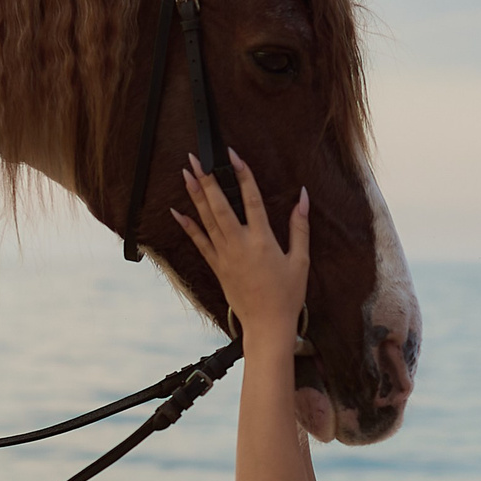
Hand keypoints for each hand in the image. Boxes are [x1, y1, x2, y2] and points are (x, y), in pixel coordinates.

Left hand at [171, 148, 308, 349]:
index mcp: (263, 240)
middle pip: (220, 205)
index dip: (242, 174)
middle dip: (207, 179)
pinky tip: (176, 211)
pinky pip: (199, 242)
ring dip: (196, 195)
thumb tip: (304, 197)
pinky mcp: (216, 267)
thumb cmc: (287, 294)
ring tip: (185, 173)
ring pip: (207, 219)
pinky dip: (188, 226)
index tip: (232, 154)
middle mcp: (240, 244)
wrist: (267, 325)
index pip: (251, 199)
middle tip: (195, 158)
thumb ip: (300, 227)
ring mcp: (224, 256)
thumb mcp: (301, 260)